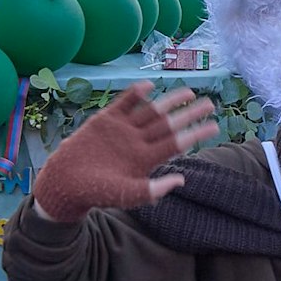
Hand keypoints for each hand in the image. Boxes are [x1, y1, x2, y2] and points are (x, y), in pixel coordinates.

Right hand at [30, 82, 217, 220]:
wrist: (67, 182)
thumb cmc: (98, 192)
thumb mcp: (126, 195)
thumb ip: (152, 190)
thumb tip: (181, 182)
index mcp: (146, 159)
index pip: (176, 143)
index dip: (195, 133)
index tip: (214, 125)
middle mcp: (138, 141)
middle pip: (168, 124)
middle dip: (189, 113)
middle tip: (210, 103)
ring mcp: (123, 129)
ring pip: (151, 111)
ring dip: (169, 101)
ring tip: (188, 92)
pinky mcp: (105, 120)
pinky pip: (124, 103)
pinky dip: (135, 94)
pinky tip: (149, 86)